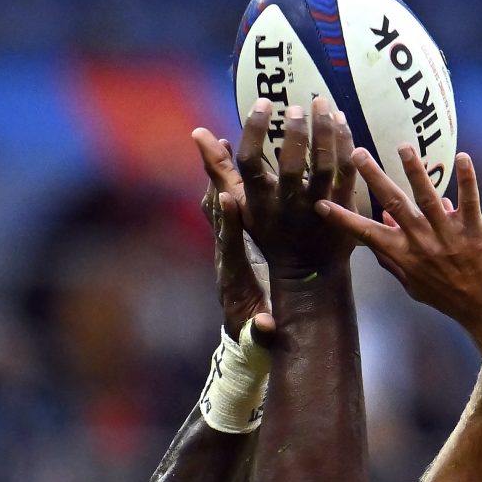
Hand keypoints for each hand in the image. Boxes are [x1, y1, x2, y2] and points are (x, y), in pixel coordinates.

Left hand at [191, 128, 272, 339]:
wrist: (244, 336)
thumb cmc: (256, 336)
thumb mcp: (260, 338)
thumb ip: (260, 333)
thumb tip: (267, 327)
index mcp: (234, 279)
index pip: (229, 245)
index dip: (228, 222)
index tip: (229, 197)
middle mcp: (224, 258)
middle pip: (215, 216)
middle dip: (215, 183)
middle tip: (214, 151)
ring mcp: (224, 248)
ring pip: (216, 206)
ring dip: (219, 175)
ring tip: (222, 142)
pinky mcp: (231, 243)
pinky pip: (226, 208)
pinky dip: (227, 182)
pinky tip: (233, 159)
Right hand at [236, 97, 356, 280]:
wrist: (309, 269)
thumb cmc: (269, 230)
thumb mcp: (239, 203)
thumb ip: (219, 168)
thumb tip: (198, 132)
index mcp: (259, 201)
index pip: (250, 163)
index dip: (254, 130)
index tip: (262, 103)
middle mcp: (289, 205)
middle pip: (294, 165)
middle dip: (295, 133)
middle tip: (296, 106)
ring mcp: (320, 207)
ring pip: (327, 166)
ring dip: (325, 131)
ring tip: (321, 103)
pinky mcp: (345, 208)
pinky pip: (348, 172)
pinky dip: (346, 143)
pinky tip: (341, 120)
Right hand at [321, 147, 481, 330]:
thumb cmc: (449, 297)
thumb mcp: (414, 285)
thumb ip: (395, 258)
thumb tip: (381, 226)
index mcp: (405, 255)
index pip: (367, 234)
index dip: (344, 219)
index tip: (321, 204)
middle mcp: (423, 242)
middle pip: (394, 205)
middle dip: (374, 178)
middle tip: (358, 154)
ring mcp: (449, 235)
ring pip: (428, 198)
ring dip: (416, 171)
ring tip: (404, 148)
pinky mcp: (475, 230)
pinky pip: (470, 201)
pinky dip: (467, 179)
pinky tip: (463, 157)